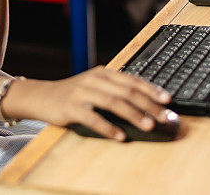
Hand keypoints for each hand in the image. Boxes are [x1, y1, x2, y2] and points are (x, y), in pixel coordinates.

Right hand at [33, 66, 172, 140]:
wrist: (42, 96)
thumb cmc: (73, 94)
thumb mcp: (95, 86)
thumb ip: (116, 90)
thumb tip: (146, 104)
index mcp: (104, 73)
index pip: (132, 80)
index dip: (151, 89)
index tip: (168, 99)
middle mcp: (95, 79)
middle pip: (127, 91)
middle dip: (148, 104)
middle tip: (163, 116)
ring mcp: (83, 92)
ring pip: (113, 102)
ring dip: (133, 114)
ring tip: (148, 125)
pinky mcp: (72, 107)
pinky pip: (93, 118)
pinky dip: (108, 127)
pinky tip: (120, 136)